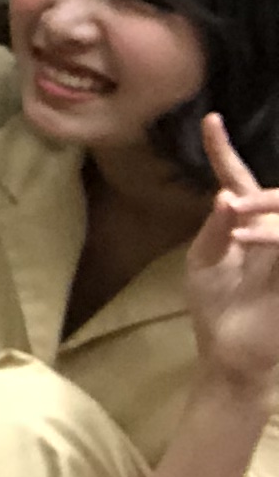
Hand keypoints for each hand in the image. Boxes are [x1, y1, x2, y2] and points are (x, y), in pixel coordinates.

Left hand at [190, 116, 278, 402]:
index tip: (211, 120)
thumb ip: (215, 229)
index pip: (237, 179)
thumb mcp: (204, 263)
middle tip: (236, 205)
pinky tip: (249, 241)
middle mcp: (271, 235)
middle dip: (260, 194)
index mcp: (245, 225)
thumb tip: (225, 196)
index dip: (223, 150)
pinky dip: (270, 239)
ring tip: (242, 231)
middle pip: (273, 196)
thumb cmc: (215, 308)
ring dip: (267, 221)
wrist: (230, 356)